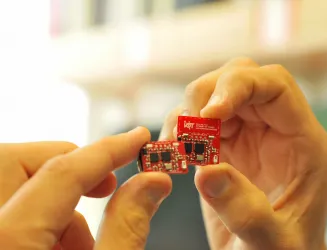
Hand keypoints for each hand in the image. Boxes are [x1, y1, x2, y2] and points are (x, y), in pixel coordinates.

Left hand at [0, 127, 171, 249]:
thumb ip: (128, 227)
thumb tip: (152, 183)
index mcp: (10, 242)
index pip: (61, 172)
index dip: (107, 150)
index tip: (137, 139)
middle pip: (15, 161)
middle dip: (68, 166)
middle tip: (103, 188)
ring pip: (12, 185)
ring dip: (56, 205)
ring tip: (86, 245)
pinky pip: (7, 212)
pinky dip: (40, 220)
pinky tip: (63, 249)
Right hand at [160, 58, 326, 249]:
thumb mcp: (274, 243)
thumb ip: (246, 211)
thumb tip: (208, 172)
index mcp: (302, 141)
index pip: (274, 86)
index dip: (239, 87)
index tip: (209, 114)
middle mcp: (274, 130)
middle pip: (240, 79)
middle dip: (206, 96)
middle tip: (185, 130)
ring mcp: (247, 136)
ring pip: (213, 96)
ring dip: (187, 113)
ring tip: (174, 145)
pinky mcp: (224, 147)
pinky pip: (198, 122)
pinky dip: (179, 129)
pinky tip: (172, 152)